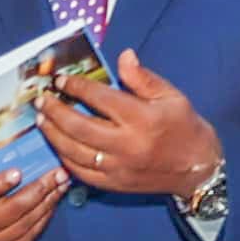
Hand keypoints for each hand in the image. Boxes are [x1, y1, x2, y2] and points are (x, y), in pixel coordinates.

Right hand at [0, 163, 68, 240]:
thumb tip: (16, 157)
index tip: (18, 171)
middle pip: (10, 210)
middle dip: (38, 190)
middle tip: (56, 174)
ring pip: (24, 224)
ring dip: (46, 203)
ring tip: (60, 186)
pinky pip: (27, 238)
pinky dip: (42, 220)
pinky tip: (51, 205)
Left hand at [36, 47, 222, 202]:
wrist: (198, 170)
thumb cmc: (185, 128)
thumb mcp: (171, 96)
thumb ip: (143, 78)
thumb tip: (123, 56)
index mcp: (141, 118)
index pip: (100, 99)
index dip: (76, 87)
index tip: (61, 80)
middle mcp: (126, 144)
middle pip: (79, 126)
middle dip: (55, 111)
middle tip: (41, 100)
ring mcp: (117, 167)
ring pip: (74, 151)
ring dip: (53, 134)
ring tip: (41, 120)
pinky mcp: (113, 184)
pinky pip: (80, 172)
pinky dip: (64, 157)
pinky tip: (56, 144)